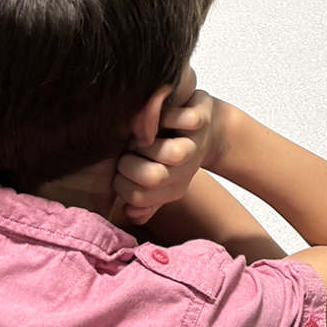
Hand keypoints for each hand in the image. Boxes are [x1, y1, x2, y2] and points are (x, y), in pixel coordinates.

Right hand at [115, 76, 228, 224]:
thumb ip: (141, 195)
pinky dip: (169, 113)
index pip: (137, 197)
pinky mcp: (202, 119)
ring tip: (142, 136)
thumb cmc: (170, 146)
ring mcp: (196, 143)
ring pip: (174, 153)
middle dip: (129, 163)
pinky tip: (159, 114)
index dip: (120, 183)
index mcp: (173, 187)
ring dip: (148, 142)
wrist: (207, 125)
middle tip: (128, 151)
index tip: (120, 170)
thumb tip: (130, 213)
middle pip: (153, 177)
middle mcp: (186, 169)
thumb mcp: (156, 173)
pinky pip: (188, 120)